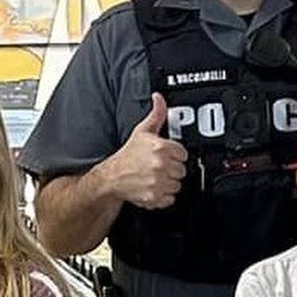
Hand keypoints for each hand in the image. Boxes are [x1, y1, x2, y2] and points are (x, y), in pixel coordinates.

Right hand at [103, 94, 188, 211]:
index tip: (165, 155)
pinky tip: (154, 187)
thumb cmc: (128, 155)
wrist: (112, 177)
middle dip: (172, 168)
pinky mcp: (154, 197)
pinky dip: (164, 196)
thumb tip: (159, 98)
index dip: (175, 154)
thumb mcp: (142, 131)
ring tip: (156, 176)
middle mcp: (160, 165)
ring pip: (178, 185)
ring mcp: (157, 182)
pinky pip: (170, 198)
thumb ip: (156, 114)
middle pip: (182, 170)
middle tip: (159, 166)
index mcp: (160, 148)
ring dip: (169, 182)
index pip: (183, 154)